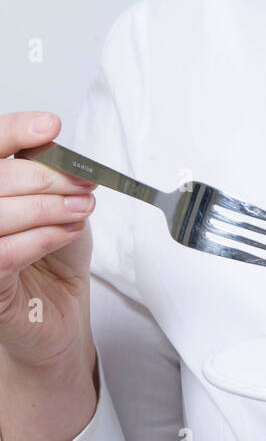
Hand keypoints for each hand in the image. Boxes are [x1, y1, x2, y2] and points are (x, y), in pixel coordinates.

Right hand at [0, 111, 97, 366]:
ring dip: (48, 208)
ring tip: (80, 211)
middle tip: (82, 187)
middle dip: (46, 177)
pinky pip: (4, 255)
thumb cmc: (54, 258)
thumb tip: (61, 153)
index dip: (14, 130)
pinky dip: (41, 238)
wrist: (57, 313)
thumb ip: (53, 178)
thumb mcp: (60, 205)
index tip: (50, 126)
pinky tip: (66, 234)